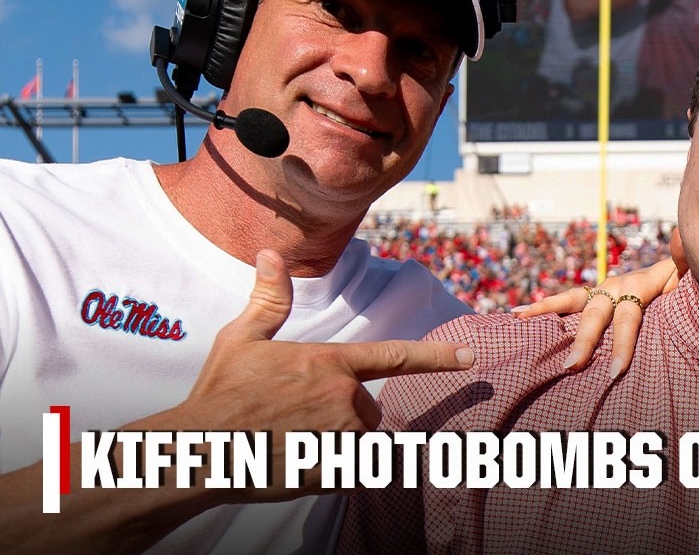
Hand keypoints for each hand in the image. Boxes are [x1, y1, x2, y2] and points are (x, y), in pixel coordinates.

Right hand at [161, 249, 474, 498]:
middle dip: (342, 410)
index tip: (470, 358)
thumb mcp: (242, 338)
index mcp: (330, 363)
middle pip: (368, 406)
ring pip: (359, 437)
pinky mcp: (333, 472)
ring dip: (337, 439)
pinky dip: (334, 467)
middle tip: (295, 414)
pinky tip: (300, 462)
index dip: (437, 357)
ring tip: (292, 437)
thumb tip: (270, 254)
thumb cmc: (220, 392)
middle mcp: (344, 399)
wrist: (201, 449)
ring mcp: (341, 438)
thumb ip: (269, 299)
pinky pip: (351, 469)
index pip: (397, 357)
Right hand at [517, 228, 686, 377]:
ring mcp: (603, 291)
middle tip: (571, 367)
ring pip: (573, 301)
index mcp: (640, 285)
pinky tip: (517, 316)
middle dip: (583, 341)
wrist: (686, 276)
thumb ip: (687, 260)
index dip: (621, 344)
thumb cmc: (690, 284)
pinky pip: (568, 301)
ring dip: (548, 312)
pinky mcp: (595, 298)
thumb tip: (683, 238)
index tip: (615, 372)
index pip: (628, 316)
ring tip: (521, 320)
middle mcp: (616, 286)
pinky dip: (544, 306)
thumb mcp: (693, 275)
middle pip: (595, 314)